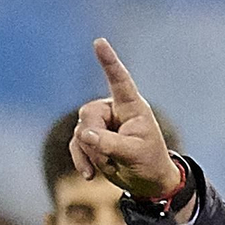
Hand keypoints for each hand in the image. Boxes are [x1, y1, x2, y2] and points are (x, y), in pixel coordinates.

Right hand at [70, 38, 179, 199]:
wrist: (147, 182)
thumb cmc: (149, 162)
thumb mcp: (133, 154)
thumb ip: (110, 143)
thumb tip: (83, 134)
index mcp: (131, 106)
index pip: (119, 80)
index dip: (108, 61)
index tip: (99, 42)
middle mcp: (113, 110)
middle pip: (88, 115)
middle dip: (94, 139)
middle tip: (111, 156)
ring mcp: (100, 124)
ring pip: (80, 133)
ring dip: (90, 154)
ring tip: (109, 166)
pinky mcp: (91, 139)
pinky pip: (76, 145)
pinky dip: (81, 160)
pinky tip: (90, 175)